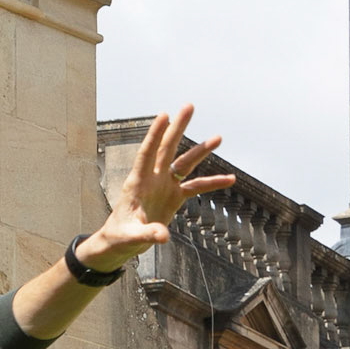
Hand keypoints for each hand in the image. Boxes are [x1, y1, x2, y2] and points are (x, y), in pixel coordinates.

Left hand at [83, 104, 234, 270]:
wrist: (122, 242)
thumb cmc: (120, 237)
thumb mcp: (130, 238)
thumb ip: (147, 234)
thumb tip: (163, 237)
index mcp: (138, 182)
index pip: (146, 154)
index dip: (155, 135)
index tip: (165, 115)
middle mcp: (153, 179)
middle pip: (167, 148)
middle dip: (178, 128)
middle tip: (189, 106)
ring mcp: (165, 185)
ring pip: (185, 163)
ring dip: (200, 151)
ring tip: (218, 138)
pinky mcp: (174, 196)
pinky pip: (196, 186)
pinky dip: (212, 183)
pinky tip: (230, 179)